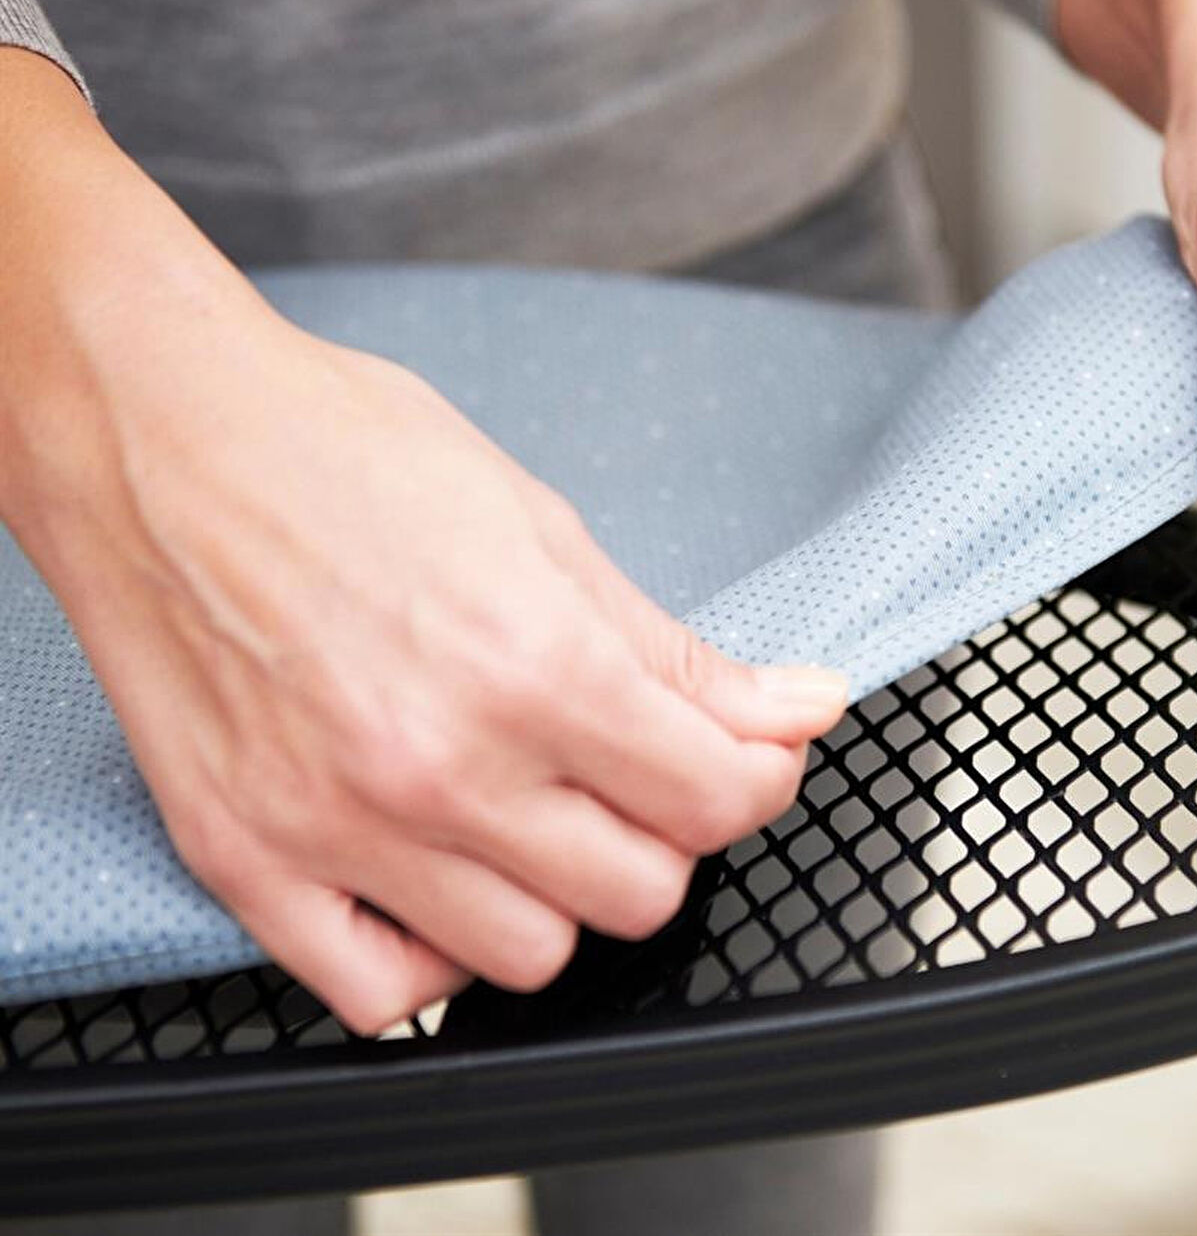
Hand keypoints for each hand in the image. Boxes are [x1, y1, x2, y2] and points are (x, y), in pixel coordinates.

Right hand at [0, 50, 849, 1033]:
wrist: (165, 436)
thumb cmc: (344, 450)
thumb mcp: (542, 525)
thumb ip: (676, 648)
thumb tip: (795, 706)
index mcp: (532, 665)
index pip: (715, 797)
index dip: (758, 776)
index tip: (749, 754)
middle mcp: (441, 766)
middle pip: (642, 892)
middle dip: (665, 830)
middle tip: (633, 772)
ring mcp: (339, 828)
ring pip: (532, 956)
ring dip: (559, 892)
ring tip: (528, 814)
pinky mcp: (250, 860)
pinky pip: (383, 996)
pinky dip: (433, 956)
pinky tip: (436, 878)